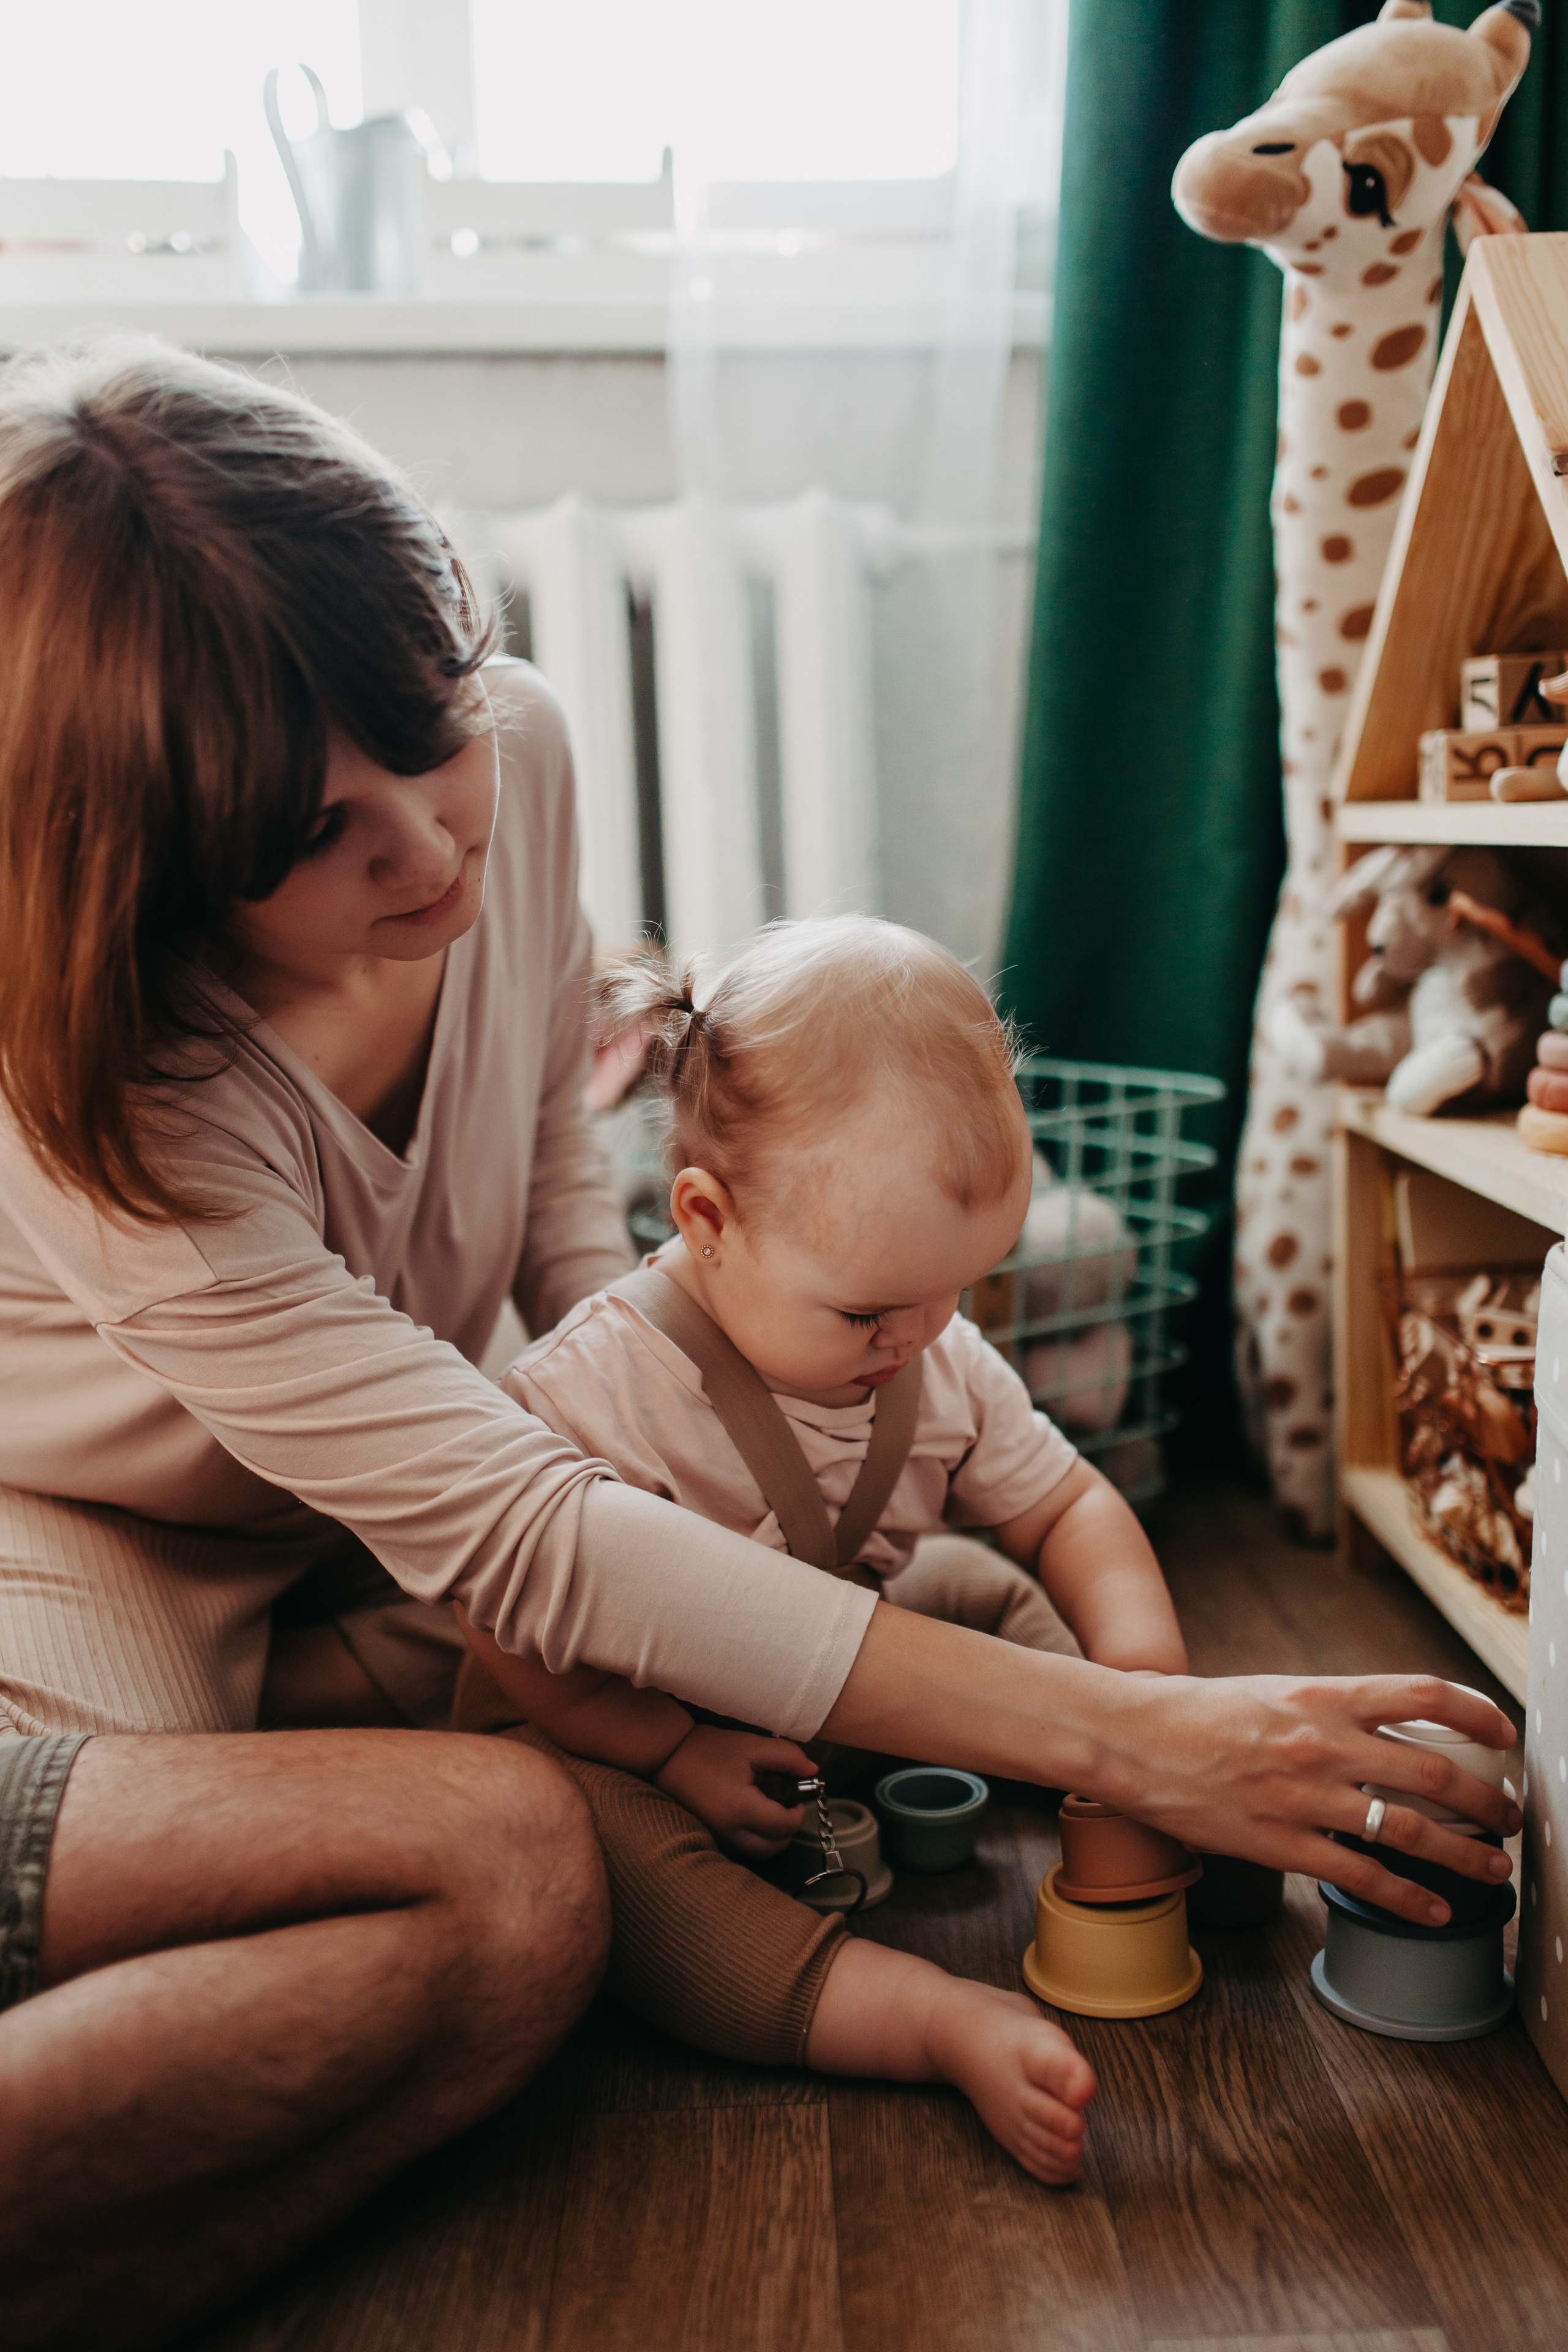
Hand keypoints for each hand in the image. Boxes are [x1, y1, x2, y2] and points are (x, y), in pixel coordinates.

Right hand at [654, 1727, 816, 1859]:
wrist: (666, 1756)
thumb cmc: (707, 1749)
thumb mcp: (751, 1746)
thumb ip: (787, 1756)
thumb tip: (812, 1770)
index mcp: (741, 1810)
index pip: (784, 1826)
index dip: (798, 1813)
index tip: (797, 1797)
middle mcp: (729, 1831)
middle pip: (772, 1849)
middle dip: (787, 1831)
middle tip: (788, 1807)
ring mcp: (717, 1837)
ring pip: (756, 1852)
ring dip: (771, 1837)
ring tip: (769, 1808)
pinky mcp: (709, 1836)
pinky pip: (740, 1846)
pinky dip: (752, 1836)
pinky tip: (749, 1812)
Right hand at [1097, 1672, 1519, 1927]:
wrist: (1133, 1739)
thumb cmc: (1198, 1713)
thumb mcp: (1275, 1693)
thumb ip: (1331, 1712)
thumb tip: (1386, 1732)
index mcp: (1324, 1697)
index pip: (1425, 1695)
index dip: (1479, 1713)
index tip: (1505, 1734)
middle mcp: (1324, 1744)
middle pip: (1436, 1774)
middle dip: (1488, 1802)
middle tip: (1510, 1817)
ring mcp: (1304, 1798)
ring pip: (1410, 1831)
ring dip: (1465, 1855)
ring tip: (1492, 1869)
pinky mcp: (1281, 1844)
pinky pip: (1361, 1875)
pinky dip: (1409, 1898)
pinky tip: (1433, 1909)